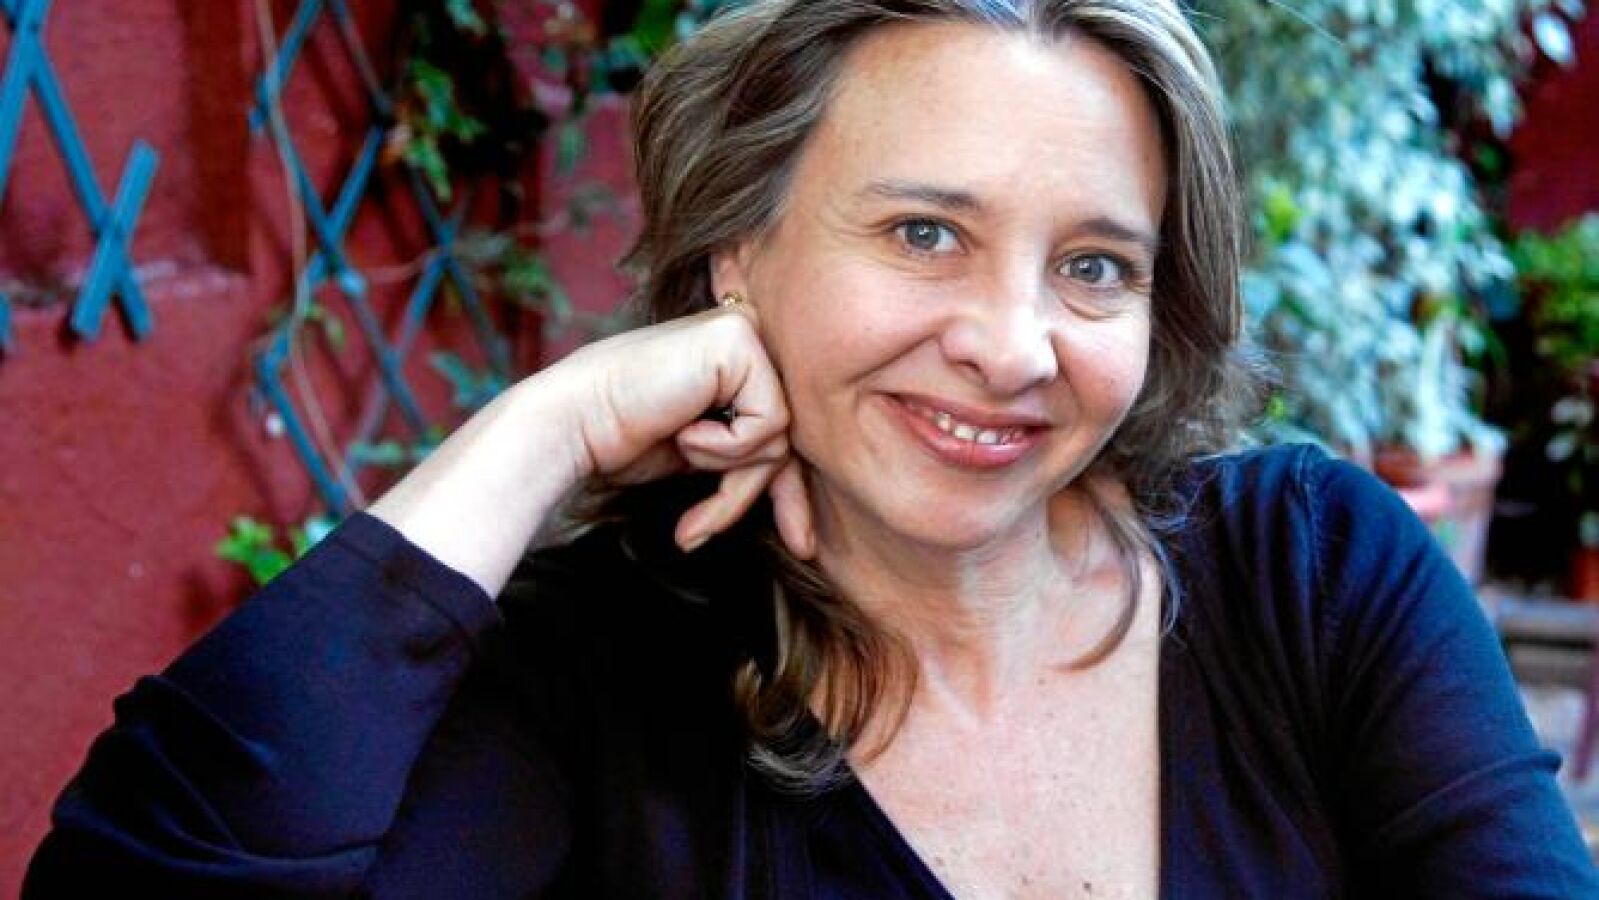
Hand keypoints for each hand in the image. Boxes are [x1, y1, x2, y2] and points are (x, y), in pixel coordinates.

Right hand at [557, 302, 814, 558]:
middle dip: (754, 493)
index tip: (799, 545)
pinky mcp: (738, 340)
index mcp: (737, 356)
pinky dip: (726, 446)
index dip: (788, 492)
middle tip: (706, 532)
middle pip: (786, 436)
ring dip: (732, 474)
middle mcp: (745, 335)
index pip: (783, 429)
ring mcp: (744, 331)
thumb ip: (750, 458)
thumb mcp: (704, 454)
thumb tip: (804, 511)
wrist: (572, 423)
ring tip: (682, 458)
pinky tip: (682, 431)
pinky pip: (768, 423)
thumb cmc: (622, 439)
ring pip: (780, 437)